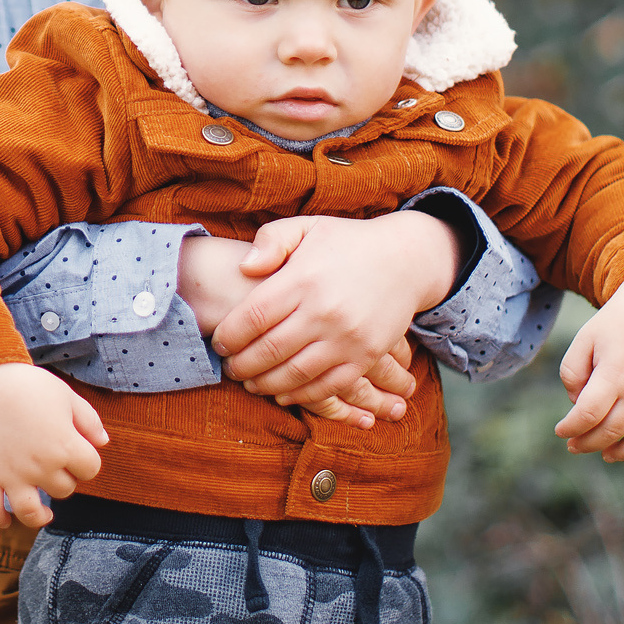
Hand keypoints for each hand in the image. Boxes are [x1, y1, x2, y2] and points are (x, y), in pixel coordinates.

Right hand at [0, 363, 107, 528]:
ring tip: (43, 512)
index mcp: (65, 445)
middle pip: (64, 490)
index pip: (90, 470)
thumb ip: (89, 420)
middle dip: (63, 479)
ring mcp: (11, 474)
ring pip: (31, 512)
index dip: (86, 461)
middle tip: (53, 463)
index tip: (76, 451)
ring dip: (39, 515)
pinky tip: (6, 520)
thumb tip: (103, 443)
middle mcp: (41, 466)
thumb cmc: (28, 384)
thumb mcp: (66, 395)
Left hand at [181, 233, 420, 428]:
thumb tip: (244, 267)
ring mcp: (347, 337)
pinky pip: (328, 386)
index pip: (253, 316)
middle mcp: (325, 311)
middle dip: (241, 365)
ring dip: (265, 385)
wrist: (405, 259)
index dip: (229, 335)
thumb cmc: (346, 243)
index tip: (218, 343)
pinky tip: (283, 393)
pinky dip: (301, 396)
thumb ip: (271, 240)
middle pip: (269, 350)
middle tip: (229, 368)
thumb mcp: (307, 227)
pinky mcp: (366, 355)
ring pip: (295, 374)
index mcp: (304, 279)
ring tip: (250, 383)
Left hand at [553, 269, 623, 460]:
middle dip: (587, 443)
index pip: (588, 414)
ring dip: (622, 453)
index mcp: (614, 373)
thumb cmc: (615, 324)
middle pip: (611, 431)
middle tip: (572, 445)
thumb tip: (577, 404)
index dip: (571, 428)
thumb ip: (572, 373)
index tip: (560, 430)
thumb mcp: (584, 340)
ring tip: (605, 454)